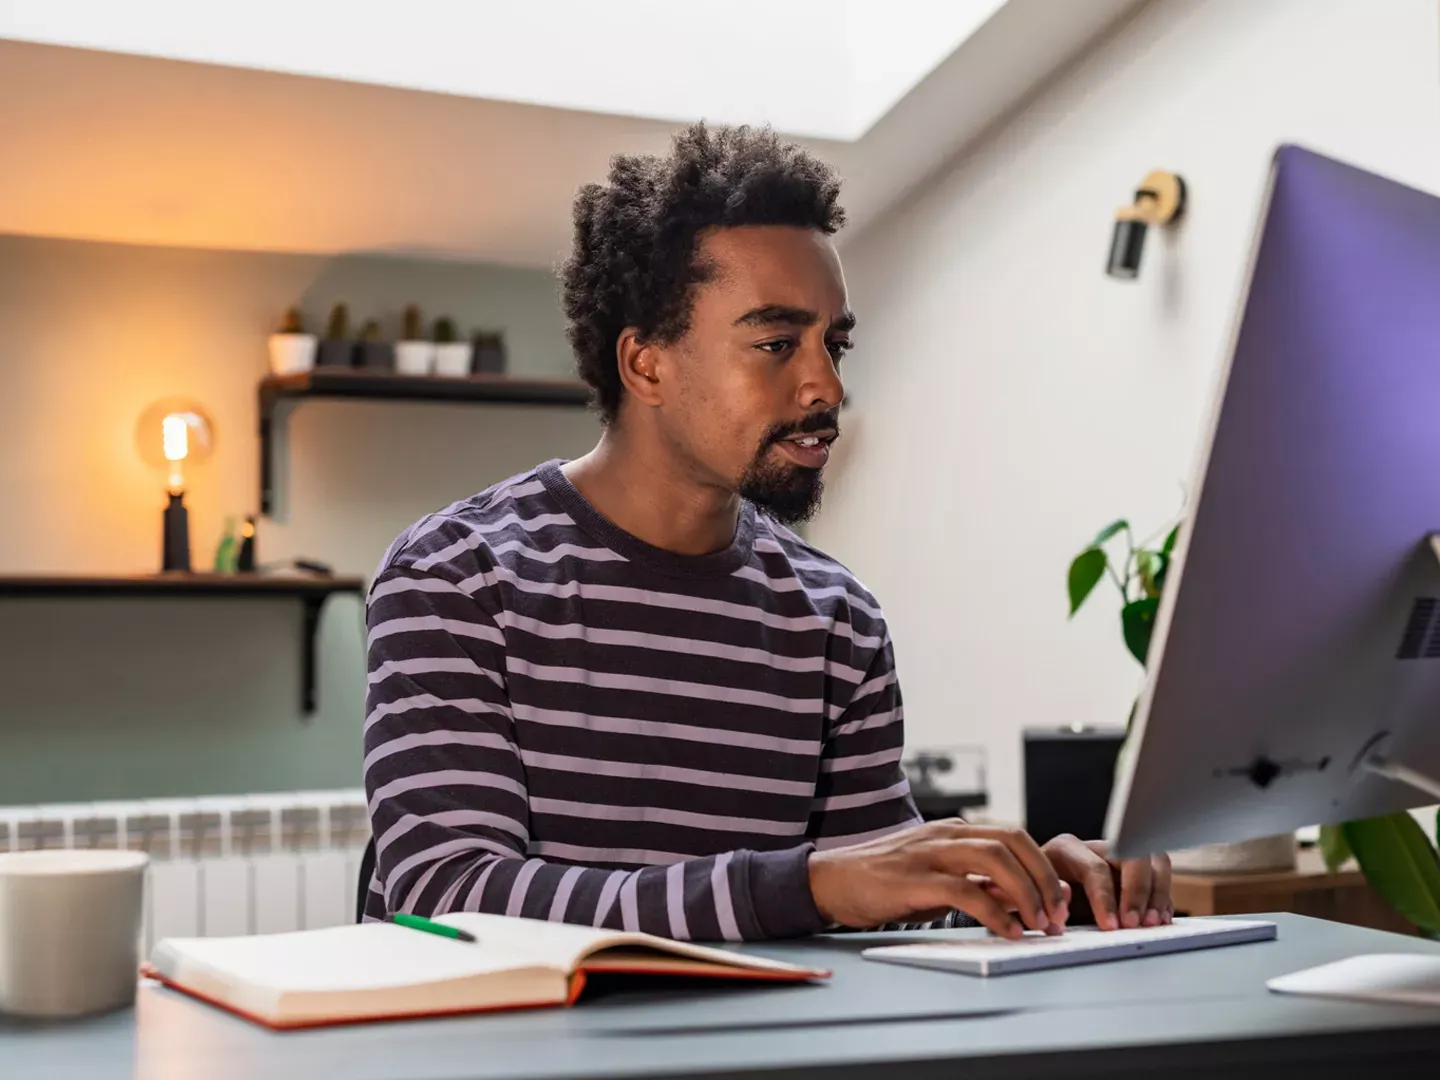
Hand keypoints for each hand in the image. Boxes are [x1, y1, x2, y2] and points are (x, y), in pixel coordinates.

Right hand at [807, 819, 1069, 938]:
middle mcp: (944, 835)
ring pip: (994, 858)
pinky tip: (1008, 931)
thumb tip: (1021, 899)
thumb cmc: (883, 883)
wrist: (830, 881)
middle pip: (1012, 840)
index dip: (1042, 866)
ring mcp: (928, 853)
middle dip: (1043, 877)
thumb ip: (975, 883)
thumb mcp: (936, 881)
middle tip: (1059, 914)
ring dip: (1026, 892)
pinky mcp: (913, 879)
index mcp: (952, 831)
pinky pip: (965, 890)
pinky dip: (995, 912)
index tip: (1059, 900)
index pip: (1012, 835)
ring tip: (1040, 923)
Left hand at [1041, 835, 1171, 930]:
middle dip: (1138, 891)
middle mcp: (1094, 847)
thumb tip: (1062, 900)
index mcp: (1065, 849)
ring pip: (1153, 859)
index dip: (1105, 898)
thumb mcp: (1028, 897)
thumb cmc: (1031, 893)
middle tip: (1135, 924)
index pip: (1095, 868)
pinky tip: (1159, 919)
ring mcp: (1118, 856)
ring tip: (1152, 923)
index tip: (1111, 926)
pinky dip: (1163, 897)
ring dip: (1157, 892)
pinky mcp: (1133, 872)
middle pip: (1132, 855)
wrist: (1034, 890)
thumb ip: (1043, 899)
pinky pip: (1160, 875)